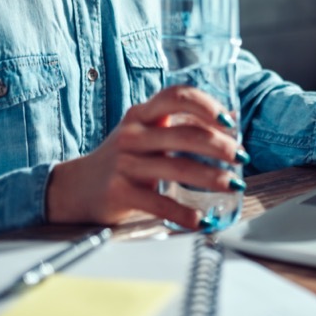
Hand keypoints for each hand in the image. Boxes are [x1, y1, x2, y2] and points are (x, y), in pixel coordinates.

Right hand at [44, 84, 245, 227]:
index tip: (229, 122)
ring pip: (177, 167)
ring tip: (233, 185)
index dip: (206, 105)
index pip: (176, 96)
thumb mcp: (143, 132)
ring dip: (212, 178)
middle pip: (184, 134)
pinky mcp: (119, 192)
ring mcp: (124, 163)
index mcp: (141, 114)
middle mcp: (133, 134)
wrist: (75, 188)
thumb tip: (227, 124)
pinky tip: (201, 219)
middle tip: (240, 157)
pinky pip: (159, 203)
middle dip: (219, 146)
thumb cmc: (121, 158)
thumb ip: (177, 125)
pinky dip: (184, 213)